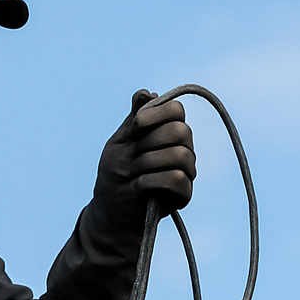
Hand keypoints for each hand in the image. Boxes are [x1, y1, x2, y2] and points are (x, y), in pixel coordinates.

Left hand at [91, 89, 196, 230]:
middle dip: (149, 142)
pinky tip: (140, 185)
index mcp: (169, 130)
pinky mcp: (185, 193)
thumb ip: (135, 117)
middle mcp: (184, 148)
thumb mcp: (121, 141)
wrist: (112, 207)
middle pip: (181, 131)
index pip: (176, 110)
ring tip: (135, 172)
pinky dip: (152, 180)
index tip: (136, 126)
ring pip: (180, 155)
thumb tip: (146, 93)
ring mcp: (187, 171)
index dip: (155, 114)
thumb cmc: (117, 172)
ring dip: (149, 163)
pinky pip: (177, 179)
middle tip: (134, 155)